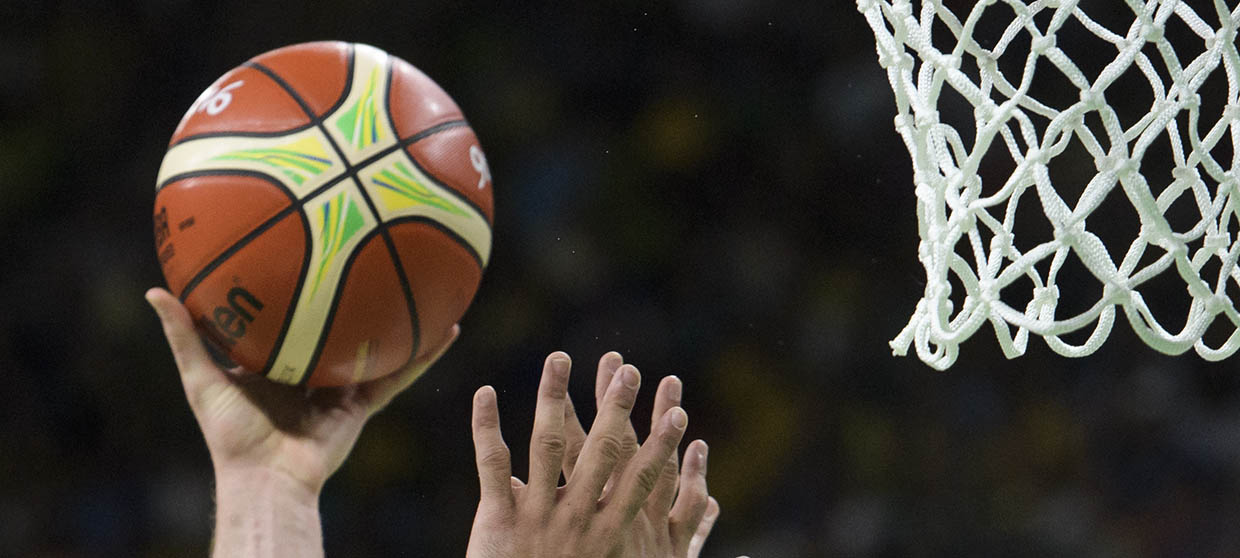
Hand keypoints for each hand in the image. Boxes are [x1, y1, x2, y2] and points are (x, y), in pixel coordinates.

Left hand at [146, 287, 456, 491]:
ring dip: (403, 322)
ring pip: (379, 348)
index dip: (304, 292)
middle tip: (374, 257)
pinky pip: (399, 375)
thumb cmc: (230, 434)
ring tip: (428, 287)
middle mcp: (313, 374)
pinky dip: (425, 355)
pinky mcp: (363, 404)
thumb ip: (183, 335)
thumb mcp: (201, 377)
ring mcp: (341, 389)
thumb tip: (155, 288)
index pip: (293, 321)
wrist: (266, 477)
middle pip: (341, 329)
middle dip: (359, 299)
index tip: (313, 254)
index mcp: (278, 366)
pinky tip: (448, 330)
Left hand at [466, 353, 690, 557]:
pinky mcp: (498, 520)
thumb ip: (680, 536)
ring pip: (548, 444)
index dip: (662, 443)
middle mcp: (580, 518)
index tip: (678, 409)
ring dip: (554, 396)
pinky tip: (485, 393)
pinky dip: (486, 426)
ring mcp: (538, 516)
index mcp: (613, 533)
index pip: (643, 477)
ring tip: (559, 359)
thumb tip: (711, 504)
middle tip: (625, 368)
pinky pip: (492, 463)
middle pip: (602, 451)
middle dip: (616, 406)